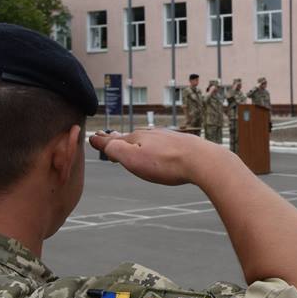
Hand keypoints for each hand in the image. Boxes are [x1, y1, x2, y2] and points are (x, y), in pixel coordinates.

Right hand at [89, 128, 225, 185]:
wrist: (203, 160)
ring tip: (132, 143)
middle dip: (120, 139)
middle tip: (110, 137)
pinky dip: (155, 146)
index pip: (115, 139)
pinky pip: (164, 144)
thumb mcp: (133, 158)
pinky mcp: (183, 145)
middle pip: (131, 137)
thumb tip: (98, 139)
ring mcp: (168, 138)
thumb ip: (115, 149)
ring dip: (138, 141)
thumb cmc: (167, 163)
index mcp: (138, 138)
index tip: (93, 137)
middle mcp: (152, 134)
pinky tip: (160, 149)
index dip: (103, 140)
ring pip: (149, 139)